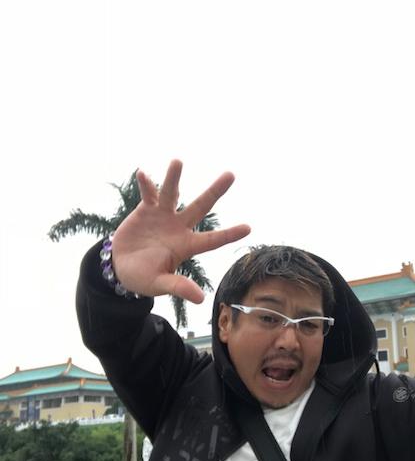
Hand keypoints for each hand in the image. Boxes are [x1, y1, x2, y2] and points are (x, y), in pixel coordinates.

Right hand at [111, 160, 250, 299]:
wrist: (121, 267)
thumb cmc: (144, 277)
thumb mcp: (160, 284)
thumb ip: (179, 287)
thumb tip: (200, 299)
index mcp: (186, 246)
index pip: (212, 240)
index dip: (228, 234)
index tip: (248, 228)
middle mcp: (179, 227)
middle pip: (201, 207)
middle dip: (215, 191)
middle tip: (231, 175)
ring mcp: (163, 216)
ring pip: (172, 193)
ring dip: (174, 178)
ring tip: (177, 161)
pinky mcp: (146, 210)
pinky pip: (148, 194)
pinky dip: (146, 185)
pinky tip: (143, 174)